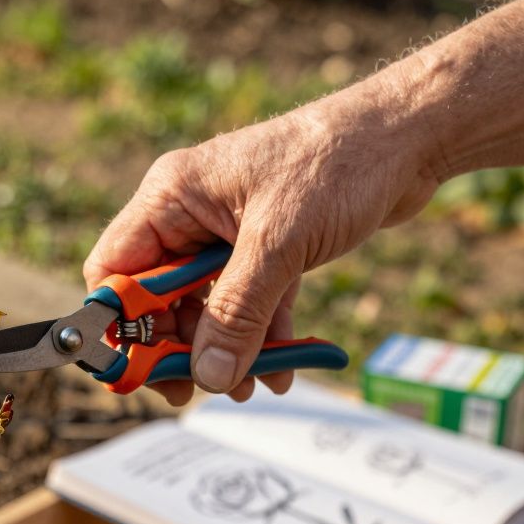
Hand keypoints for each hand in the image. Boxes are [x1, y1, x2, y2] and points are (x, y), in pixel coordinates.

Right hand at [84, 85, 442, 404]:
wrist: (407, 136)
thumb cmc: (336, 165)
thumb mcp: (279, 247)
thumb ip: (237, 314)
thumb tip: (207, 375)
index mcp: (172, 196)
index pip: (116, 269)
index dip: (122, 322)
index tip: (143, 366)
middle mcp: (190, 212)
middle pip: (158, 295)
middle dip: (181, 344)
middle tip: (200, 387)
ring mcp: (226, 229)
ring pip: (206, 304)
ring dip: (225, 347)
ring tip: (251, 385)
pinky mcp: (264, 244)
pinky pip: (247, 300)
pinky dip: (261, 334)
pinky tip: (282, 368)